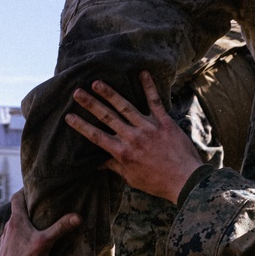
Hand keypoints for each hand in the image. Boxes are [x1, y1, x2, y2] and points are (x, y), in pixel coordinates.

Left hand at [0, 192, 80, 255]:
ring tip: (41, 223)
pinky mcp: (6, 250)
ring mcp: (6, 239)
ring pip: (16, 224)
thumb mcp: (46, 243)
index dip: (25, 191)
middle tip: (45, 205)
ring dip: (27, 222)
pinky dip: (23, 235)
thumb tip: (78, 216)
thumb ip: (61, 228)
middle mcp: (8, 227)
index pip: (17, 197)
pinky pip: (15, 237)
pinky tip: (32, 243)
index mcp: (16, 221)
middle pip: (18, 210)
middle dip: (30, 207)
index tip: (37, 188)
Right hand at [65, 71, 203, 203]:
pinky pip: (154, 101)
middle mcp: (133, 137)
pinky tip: (142, 72)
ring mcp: (149, 127)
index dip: (81, 126)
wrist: (186, 180)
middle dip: (90, 104)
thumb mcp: (132, 179)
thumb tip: (97, 163)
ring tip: (97, 82)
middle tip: (77, 92)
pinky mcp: (164, 122)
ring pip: (126, 106)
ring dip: (110, 93)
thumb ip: (115, 167)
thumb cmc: (158, 183)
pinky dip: (148, 86)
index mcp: (123, 153)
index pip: (96, 137)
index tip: (69, 116)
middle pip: (107, 117)